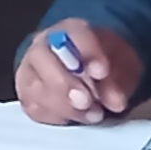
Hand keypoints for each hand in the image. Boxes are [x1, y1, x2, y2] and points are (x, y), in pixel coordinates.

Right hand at [16, 19, 144, 125]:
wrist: (93, 78)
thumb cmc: (103, 66)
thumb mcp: (122, 67)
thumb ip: (119, 81)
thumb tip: (115, 102)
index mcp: (69, 30)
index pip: (72, 32)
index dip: (86, 52)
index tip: (101, 72)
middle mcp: (43, 46)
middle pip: (41, 57)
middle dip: (64, 82)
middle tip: (86, 101)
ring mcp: (30, 72)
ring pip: (34, 87)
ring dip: (64, 106)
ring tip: (92, 115)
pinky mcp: (28, 97)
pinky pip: (34, 108)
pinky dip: (57, 117)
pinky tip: (77, 119)